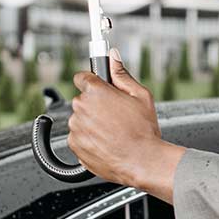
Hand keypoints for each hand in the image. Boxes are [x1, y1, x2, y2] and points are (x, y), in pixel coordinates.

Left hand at [67, 50, 185, 199]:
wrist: (142, 161)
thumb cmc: (143, 131)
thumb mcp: (141, 96)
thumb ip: (122, 74)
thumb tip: (113, 57)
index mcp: (95, 92)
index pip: (82, 77)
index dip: (92, 82)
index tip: (99, 87)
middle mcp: (81, 108)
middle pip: (83, 100)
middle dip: (96, 105)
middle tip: (115, 115)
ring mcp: (76, 128)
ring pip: (81, 119)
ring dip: (92, 123)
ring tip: (113, 131)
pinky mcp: (75, 145)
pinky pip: (79, 137)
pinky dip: (89, 139)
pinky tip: (107, 142)